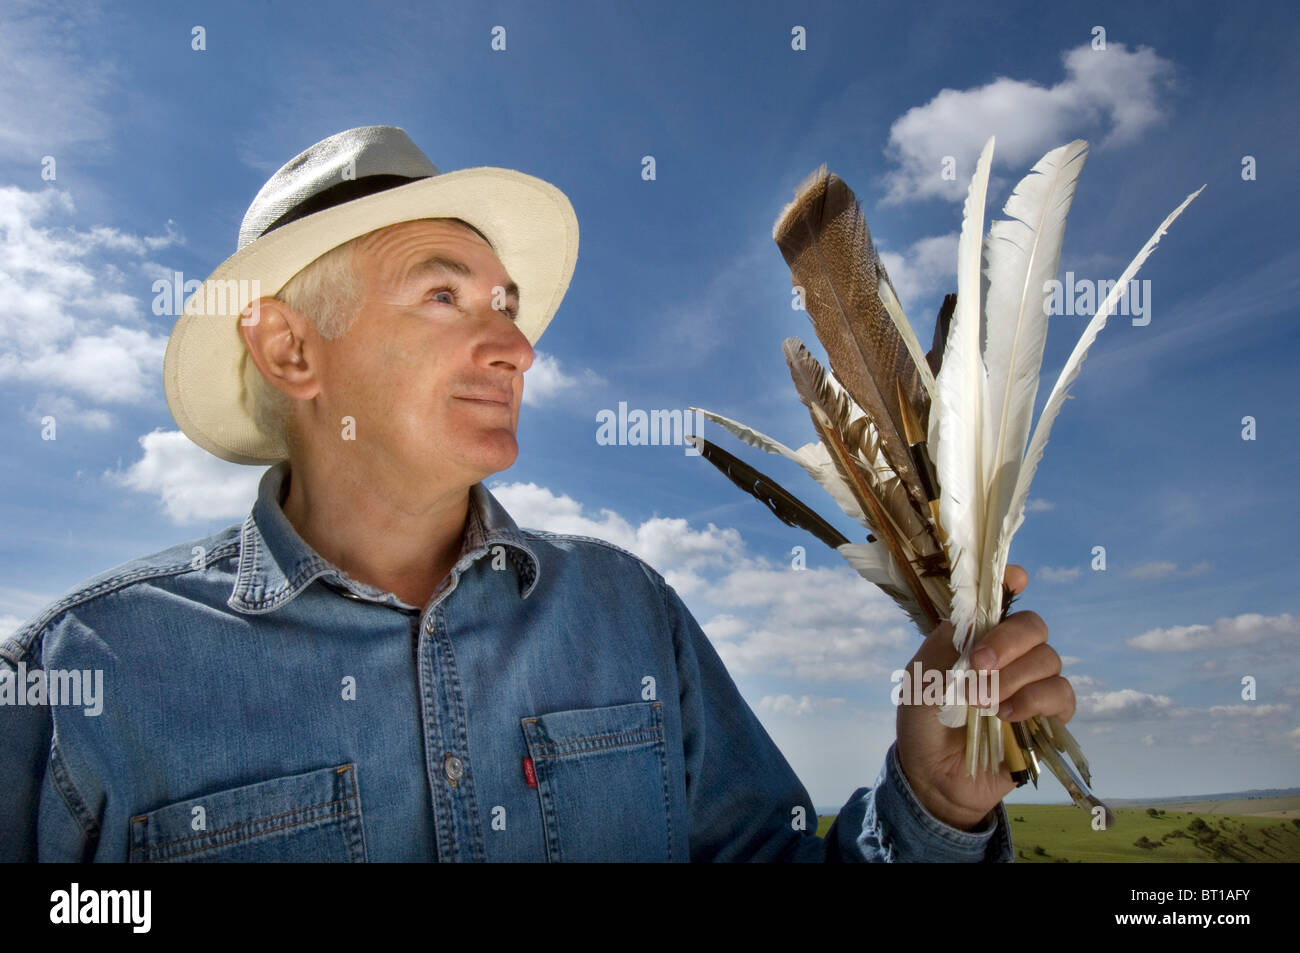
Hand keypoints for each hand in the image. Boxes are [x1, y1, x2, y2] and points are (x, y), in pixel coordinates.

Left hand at [894, 565, 1075, 830]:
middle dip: (1008, 641)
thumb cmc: (924, 723)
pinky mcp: (1048, 718)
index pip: (1002, 601)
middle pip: (1033, 626)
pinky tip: (1008, 716)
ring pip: (1049, 660)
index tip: (1015, 579)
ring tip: (983, 702)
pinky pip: (1062, 695)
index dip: (1011, 584)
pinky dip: (1035, 701)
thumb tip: (966, 618)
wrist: (934, 777)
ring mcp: (1031, 685)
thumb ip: (942, 648)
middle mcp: (1009, 655)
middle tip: (979, 664)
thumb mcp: (919, 682)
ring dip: (1014, 678)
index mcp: (976, 637)